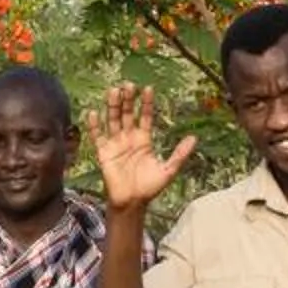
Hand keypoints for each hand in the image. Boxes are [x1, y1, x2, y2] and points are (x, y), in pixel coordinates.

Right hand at [84, 85, 195, 216]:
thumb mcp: (168, 170)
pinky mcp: (104, 153)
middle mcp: (129, 138)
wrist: (132, 203)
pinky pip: (98, 136)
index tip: (148, 89)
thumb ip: (180, 154)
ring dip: (113, 106)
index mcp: (144, 140)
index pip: (145, 116)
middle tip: (128, 85)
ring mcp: (116, 144)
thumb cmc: (150, 188)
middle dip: (128, 100)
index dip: (147, 103)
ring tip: (113, 91)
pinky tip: (93, 113)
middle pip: (128, 114)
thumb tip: (194, 138)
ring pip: (113, 120)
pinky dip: (95, 126)